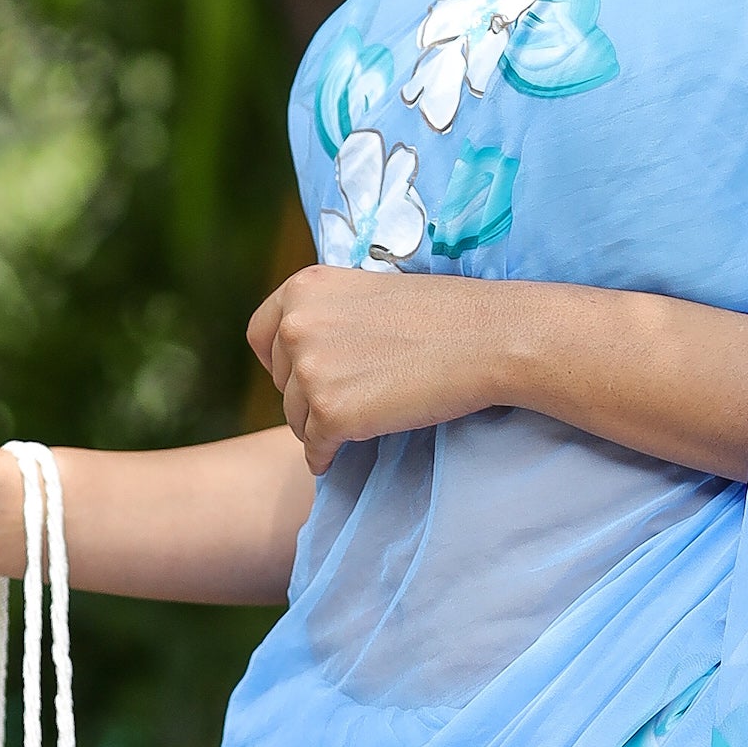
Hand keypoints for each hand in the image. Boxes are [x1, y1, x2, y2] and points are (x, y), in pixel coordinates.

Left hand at [245, 268, 504, 472]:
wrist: (486, 338)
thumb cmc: (443, 315)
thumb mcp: (368, 294)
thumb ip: (329, 316)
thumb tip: (307, 353)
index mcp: (304, 288)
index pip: (262, 336)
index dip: (279, 362)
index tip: (300, 379)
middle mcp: (296, 325)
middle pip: (281, 381)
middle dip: (307, 396)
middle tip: (348, 402)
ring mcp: (310, 371)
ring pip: (295, 419)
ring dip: (320, 428)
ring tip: (360, 422)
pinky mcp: (330, 414)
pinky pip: (314, 450)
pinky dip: (326, 458)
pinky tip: (341, 456)